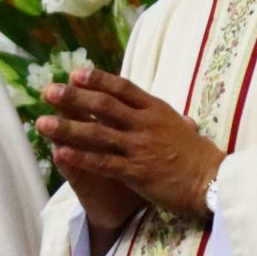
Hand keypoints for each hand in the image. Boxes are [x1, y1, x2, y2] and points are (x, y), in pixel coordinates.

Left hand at [37, 66, 223, 224]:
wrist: (213, 182)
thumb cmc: (199, 156)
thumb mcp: (182, 126)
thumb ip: (162, 116)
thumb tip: (155, 108)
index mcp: (156, 110)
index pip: (122, 88)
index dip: (97, 79)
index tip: (75, 73)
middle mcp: (145, 124)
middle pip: (104, 106)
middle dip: (73, 98)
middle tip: (48, 92)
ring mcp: (140, 148)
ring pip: (97, 134)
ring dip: (67, 127)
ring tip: (42, 123)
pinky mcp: (137, 172)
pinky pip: (103, 163)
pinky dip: (80, 157)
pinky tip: (61, 153)